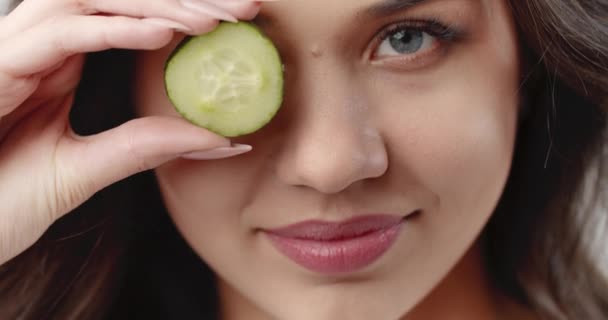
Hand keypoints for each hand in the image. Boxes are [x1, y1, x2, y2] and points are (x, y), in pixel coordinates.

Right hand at [0, 0, 261, 264]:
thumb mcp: (84, 172)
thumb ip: (144, 148)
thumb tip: (219, 138)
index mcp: (58, 64)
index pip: (127, 17)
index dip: (183, 12)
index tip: (240, 23)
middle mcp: (38, 47)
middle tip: (245, 6)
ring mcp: (13, 52)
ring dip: (156, 3)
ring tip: (213, 19)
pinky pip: (58, 33)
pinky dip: (113, 28)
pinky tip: (163, 33)